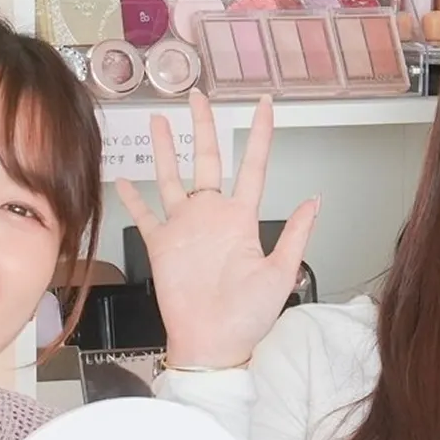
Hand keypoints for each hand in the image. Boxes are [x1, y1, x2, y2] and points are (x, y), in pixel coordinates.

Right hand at [110, 91, 318, 371]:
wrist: (213, 344)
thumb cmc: (248, 317)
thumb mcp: (281, 274)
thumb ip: (296, 234)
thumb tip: (316, 199)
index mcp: (242, 219)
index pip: (253, 165)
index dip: (260, 134)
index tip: (265, 104)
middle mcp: (212, 216)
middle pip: (208, 158)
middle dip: (203, 126)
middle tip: (198, 95)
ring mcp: (185, 228)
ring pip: (172, 176)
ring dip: (166, 149)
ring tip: (161, 119)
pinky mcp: (161, 245)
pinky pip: (144, 214)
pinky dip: (132, 198)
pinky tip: (123, 179)